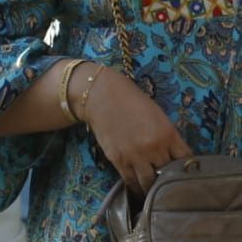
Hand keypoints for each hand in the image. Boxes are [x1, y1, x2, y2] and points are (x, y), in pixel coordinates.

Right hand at [84, 67, 193, 193]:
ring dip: (154, 188)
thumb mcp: (158, 116)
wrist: (101, 95)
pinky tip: (140, 191)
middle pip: (169, 174)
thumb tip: (174, 156)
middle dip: (170, 178)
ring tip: (155, 192)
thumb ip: (168, 137)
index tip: (186, 172)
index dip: (187, 168)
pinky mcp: (118, 160)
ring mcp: (135, 156)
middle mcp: (154, 148)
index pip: (186, 160)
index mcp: (168, 134)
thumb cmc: (132, 101)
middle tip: (170, 184)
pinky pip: (131, 181)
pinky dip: (137, 187)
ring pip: (150, 183)